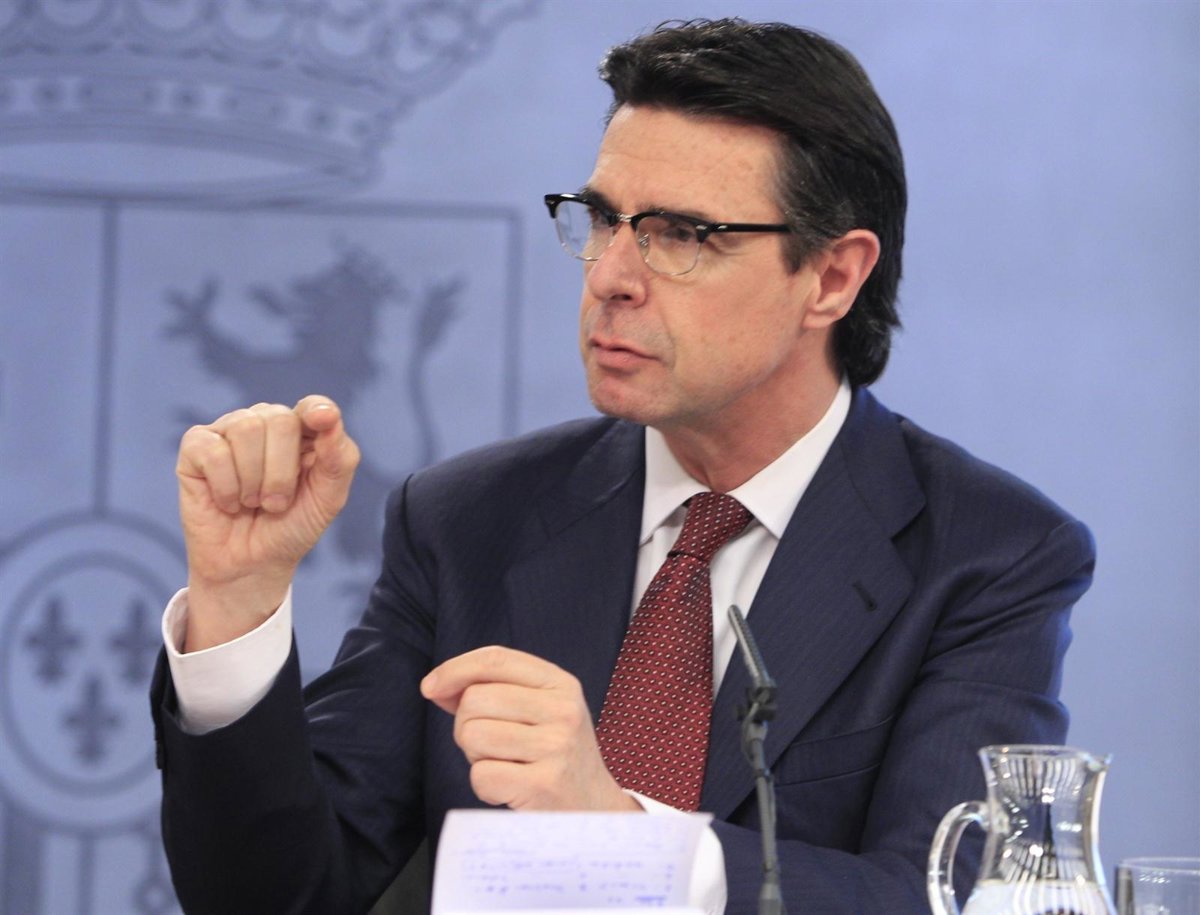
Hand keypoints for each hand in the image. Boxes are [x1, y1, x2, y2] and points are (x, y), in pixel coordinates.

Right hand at [175, 395, 359, 649]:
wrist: (251, 565)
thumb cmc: (291, 526)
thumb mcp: (327, 499)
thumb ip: (338, 457)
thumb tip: (329, 414)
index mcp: (302, 430)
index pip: (313, 407)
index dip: (317, 412)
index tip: (321, 420)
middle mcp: (264, 422)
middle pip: (279, 419)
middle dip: (282, 473)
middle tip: (276, 503)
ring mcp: (228, 430)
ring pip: (246, 429)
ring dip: (254, 481)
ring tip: (252, 503)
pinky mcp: (196, 446)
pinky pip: (213, 451)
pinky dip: (226, 487)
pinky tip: (228, 502)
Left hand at [422, 647, 638, 811]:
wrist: (595, 810)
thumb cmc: (554, 756)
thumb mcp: (538, 711)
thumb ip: (492, 691)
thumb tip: (436, 686)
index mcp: (561, 684)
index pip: (496, 659)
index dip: (454, 669)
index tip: (430, 687)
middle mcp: (563, 710)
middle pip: (475, 699)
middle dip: (467, 725)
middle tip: (493, 746)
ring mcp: (556, 747)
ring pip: (473, 735)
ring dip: (476, 756)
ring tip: (505, 765)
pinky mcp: (544, 785)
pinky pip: (481, 775)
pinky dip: (485, 786)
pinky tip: (510, 788)